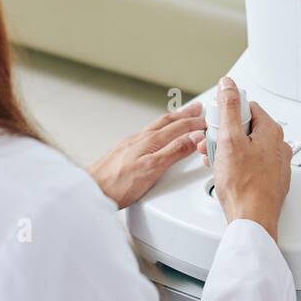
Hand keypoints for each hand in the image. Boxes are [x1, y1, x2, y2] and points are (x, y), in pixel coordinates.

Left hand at [89, 102, 204, 208]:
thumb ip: (175, 151)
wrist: (91, 191)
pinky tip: (158, 134)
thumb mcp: (152, 169)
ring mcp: (131, 143)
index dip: (196, 123)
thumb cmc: (118, 184)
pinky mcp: (124, 151)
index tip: (209, 120)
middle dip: (185, 114)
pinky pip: (148, 133)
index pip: (179, 127)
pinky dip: (160, 128)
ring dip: (173, 119)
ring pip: (157, 126)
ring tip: (181, 115)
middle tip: (198, 108)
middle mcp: (140, 138)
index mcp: (150, 141)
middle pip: (168, 121)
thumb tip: (194, 136)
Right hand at [209, 77, 290, 242]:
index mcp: (271, 132)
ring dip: (227, 151)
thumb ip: (228, 108)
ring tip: (214, 161)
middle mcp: (278, 146)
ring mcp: (276, 165)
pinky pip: (251, 164)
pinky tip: (225, 174)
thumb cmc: (243, 185)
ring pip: (248, 148)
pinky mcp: (271, 180)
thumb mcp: (229, 139)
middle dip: (224, 135)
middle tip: (212, 145)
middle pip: (247, 128)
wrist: (252, 220)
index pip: (248, 107)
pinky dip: (236, 165)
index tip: (216, 123)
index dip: (227, 113)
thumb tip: (228, 85)